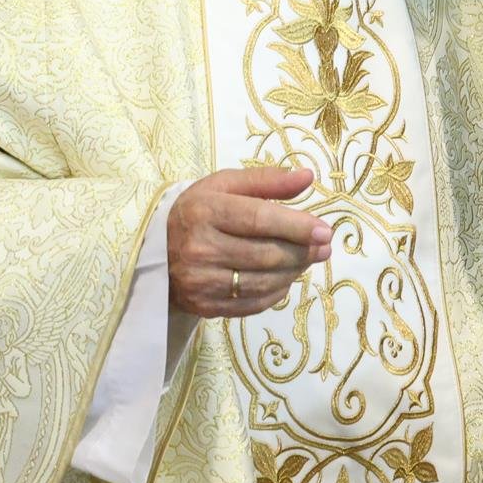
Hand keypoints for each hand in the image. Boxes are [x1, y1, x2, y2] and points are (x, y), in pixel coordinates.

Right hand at [167, 167, 331, 317]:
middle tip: (324, 247)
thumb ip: (267, 180)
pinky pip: (253, 303)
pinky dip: (277, 291)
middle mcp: (199, 248)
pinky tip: (285, 278)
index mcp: (205, 211)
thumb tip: (308, 176)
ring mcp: (201, 282)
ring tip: (308, 260)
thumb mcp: (225, 185)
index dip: (296, 226)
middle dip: (302, 252)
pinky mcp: (205, 306)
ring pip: (263, 281)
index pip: (258, 219)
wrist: (158, 249)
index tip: (325, 230)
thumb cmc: (199, 211)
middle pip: (265, 254)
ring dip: (295, 272)